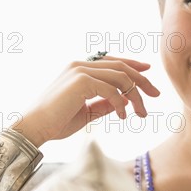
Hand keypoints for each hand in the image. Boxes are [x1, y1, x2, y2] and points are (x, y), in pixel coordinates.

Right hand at [11, 56, 159, 146]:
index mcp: (79, 68)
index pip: (112, 62)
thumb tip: (125, 101)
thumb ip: (104, 103)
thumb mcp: (86, 112)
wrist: (34, 128)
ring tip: (142, 113)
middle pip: (121, 67)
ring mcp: (80, 70)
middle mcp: (80, 65)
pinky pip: (112, 89)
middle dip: (141, 80)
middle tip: (156, 94)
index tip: (148, 72)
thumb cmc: (56, 122)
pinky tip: (123, 116)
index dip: (132, 65)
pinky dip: (121, 102)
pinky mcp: (81, 81)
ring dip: (135, 95)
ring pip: (120, 77)